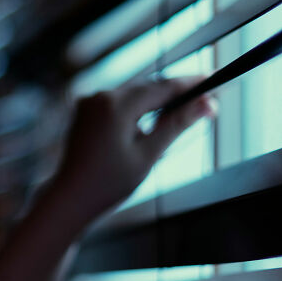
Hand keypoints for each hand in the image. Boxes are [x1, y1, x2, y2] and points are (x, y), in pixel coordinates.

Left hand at [54, 76, 217, 219]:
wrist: (69, 198)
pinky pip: (117, 104)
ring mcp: (89, 103)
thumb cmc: (107, 183)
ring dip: (155, 102)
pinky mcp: (84, 112)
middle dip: (174, 94)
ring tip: (181, 111)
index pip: (162, 87)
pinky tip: (150, 120)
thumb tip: (206, 104)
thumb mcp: (148, 155)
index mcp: (115, 106)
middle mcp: (99, 97)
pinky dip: (136, 110)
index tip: (212, 82)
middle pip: (147, 88)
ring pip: (132, 95)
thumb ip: (176, 125)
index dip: (189, 84)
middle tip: (203, 101)